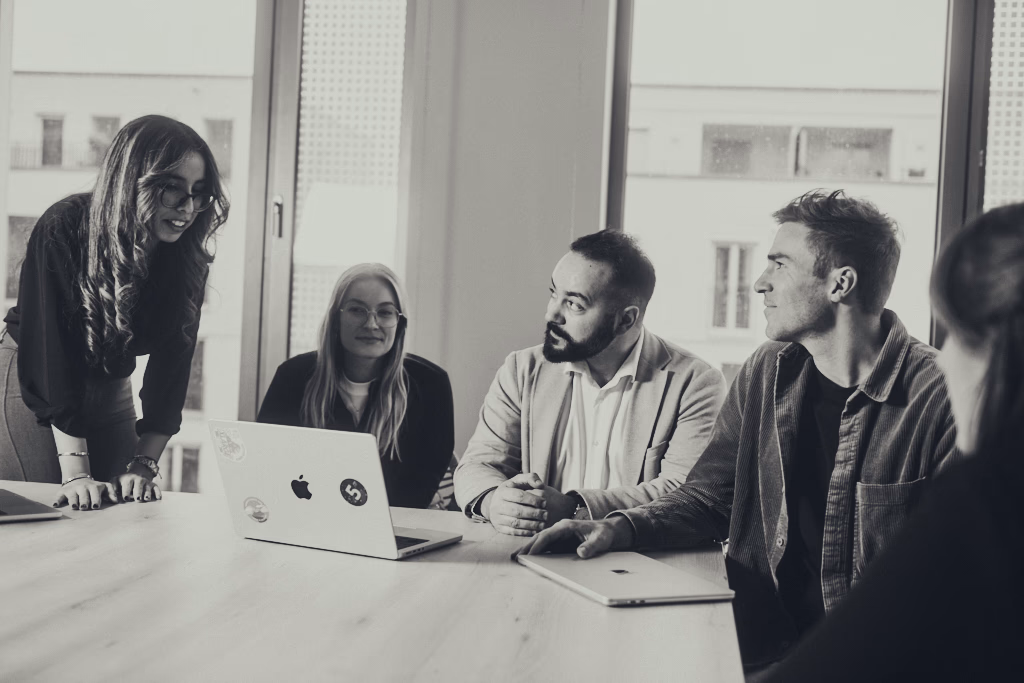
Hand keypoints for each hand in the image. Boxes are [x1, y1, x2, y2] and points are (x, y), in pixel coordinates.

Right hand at [53, 477, 117, 509]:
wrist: (78, 479)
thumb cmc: (93, 488)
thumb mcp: (104, 487)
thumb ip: (111, 493)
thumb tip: (116, 501)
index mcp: (94, 487)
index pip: (95, 493)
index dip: (96, 499)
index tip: (96, 506)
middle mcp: (82, 487)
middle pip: (84, 495)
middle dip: (84, 501)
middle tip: (85, 507)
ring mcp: (72, 489)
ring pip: (72, 496)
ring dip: (73, 501)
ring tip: (74, 506)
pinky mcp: (62, 492)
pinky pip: (59, 496)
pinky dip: (57, 500)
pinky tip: (55, 505)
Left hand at [115, 466, 161, 502]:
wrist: (136, 473)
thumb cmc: (123, 481)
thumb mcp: (116, 481)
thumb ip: (112, 488)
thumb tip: (112, 498)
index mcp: (128, 479)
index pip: (127, 485)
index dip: (126, 491)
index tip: (125, 498)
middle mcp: (138, 479)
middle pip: (138, 486)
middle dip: (138, 493)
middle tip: (137, 499)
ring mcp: (146, 482)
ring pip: (147, 487)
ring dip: (147, 493)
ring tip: (146, 499)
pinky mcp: (153, 484)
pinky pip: (156, 488)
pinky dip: (158, 492)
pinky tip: (158, 498)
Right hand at [483, 473, 549, 535]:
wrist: (496, 502)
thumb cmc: (513, 489)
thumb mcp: (519, 480)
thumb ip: (531, 478)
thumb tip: (540, 485)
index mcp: (502, 492)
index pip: (519, 496)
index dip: (533, 500)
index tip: (545, 502)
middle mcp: (497, 505)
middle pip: (517, 511)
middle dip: (534, 513)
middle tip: (546, 515)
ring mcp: (497, 518)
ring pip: (515, 523)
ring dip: (531, 524)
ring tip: (543, 524)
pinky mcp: (499, 528)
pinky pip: (513, 532)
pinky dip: (525, 532)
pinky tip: (535, 531)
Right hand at [515, 516, 635, 558]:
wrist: (607, 531)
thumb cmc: (603, 534)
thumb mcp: (601, 540)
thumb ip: (591, 546)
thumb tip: (580, 553)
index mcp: (566, 526)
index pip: (548, 535)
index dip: (538, 544)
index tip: (530, 553)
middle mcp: (560, 530)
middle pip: (540, 537)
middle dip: (527, 546)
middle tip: (516, 556)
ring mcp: (558, 536)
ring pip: (540, 542)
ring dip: (528, 549)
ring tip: (516, 558)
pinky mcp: (559, 543)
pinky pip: (545, 548)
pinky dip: (535, 552)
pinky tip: (527, 558)